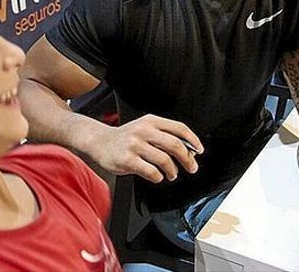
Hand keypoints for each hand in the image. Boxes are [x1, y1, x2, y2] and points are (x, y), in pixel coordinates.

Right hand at [87, 114, 202, 182]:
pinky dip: (158, 177)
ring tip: (171, 174)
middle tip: (191, 168)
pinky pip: (151, 172)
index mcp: (151, 121)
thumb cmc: (125, 137)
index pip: (179, 128)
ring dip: (172, 171)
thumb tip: (188, 151)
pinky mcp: (127, 160)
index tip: (199, 151)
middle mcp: (143, 131)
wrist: (99, 141)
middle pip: (175, 145)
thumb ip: (163, 136)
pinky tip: (156, 176)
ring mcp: (135, 145)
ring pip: (164, 160)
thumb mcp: (144, 128)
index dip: (193, 140)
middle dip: (187, 159)